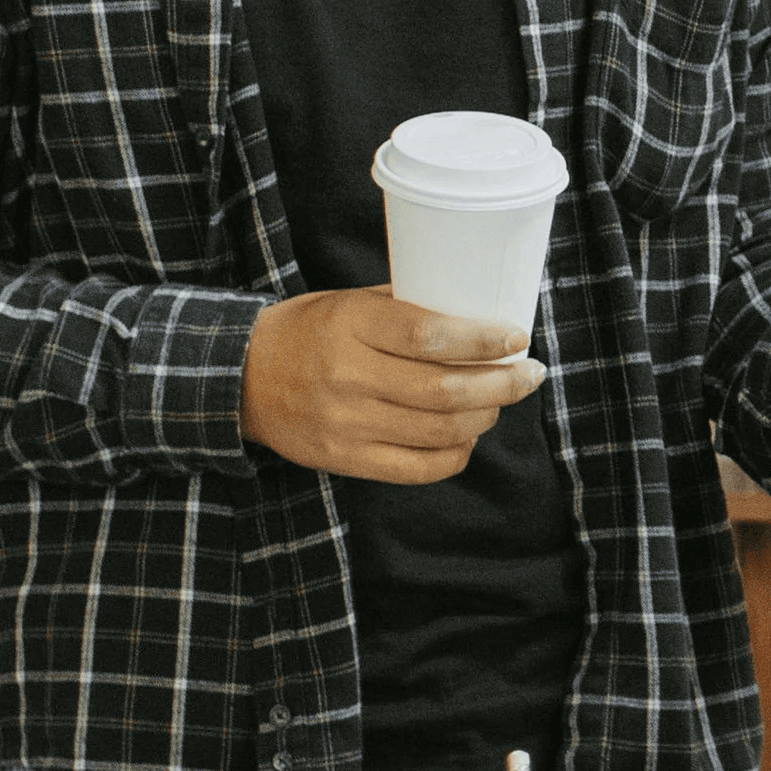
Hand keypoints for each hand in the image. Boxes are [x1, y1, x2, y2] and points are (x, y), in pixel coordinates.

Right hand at [243, 289, 538, 482]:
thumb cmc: (307, 331)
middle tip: (528, 375)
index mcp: (350, 326)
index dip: (482, 341)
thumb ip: (406, 306)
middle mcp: (348, 376)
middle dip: (502, 385)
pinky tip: (467, 436)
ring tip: (499, 401)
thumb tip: (479, 311)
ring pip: (438, 431)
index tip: (516, 339)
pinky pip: (417, 468)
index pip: (429, 336)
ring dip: (485, 417)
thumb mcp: (349, 303)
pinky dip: (455, 454)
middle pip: (444, 391)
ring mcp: (346, 424)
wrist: (242, 378)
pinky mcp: (344, 459)